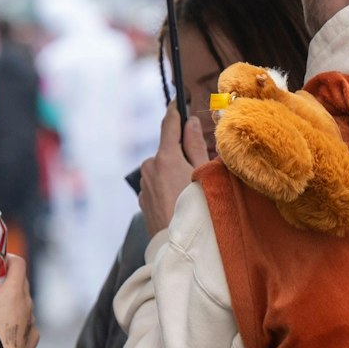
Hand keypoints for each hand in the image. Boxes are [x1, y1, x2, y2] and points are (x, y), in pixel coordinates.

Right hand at [0, 256, 38, 347]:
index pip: (18, 263)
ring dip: (10, 302)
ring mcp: (31, 324)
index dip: (6, 257)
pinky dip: (15, 322)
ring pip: (23, 304)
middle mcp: (27, 306)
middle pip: (20, 281)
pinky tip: (0, 329)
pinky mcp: (31, 340)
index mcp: (13, 294)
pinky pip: (24, 324)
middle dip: (4, 278)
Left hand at [138, 107, 207, 236]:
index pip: (169, 125)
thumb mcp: (204, 174)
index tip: (179, 98)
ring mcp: (145, 186)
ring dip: (176, 170)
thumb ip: (197, 146)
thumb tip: (190, 123)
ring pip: (163, 168)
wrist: (178, 248)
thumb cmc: (196, 210)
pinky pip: (158, 186)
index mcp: (164, 158)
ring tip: (194, 189)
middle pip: (168, 150)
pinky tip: (182, 201)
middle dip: (183, 151)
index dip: (175, 110)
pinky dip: (170, 186)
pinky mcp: (144, 202)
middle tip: (203, 163)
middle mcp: (149, 168)